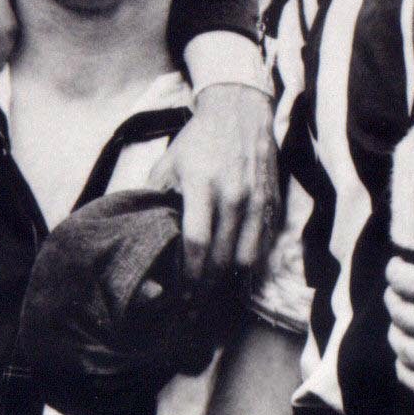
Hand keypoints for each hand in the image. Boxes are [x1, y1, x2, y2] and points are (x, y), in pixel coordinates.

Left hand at [150, 82, 278, 285]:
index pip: (197, 243)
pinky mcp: (271, 200)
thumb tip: (142, 231)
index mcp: (203, 186)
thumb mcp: (168, 163)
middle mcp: (233, 195)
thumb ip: (155, 197)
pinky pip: (264, 243)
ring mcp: (256, 199)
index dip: (188, 275)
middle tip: (192, 304)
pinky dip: (249, 263)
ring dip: (229, 281)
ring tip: (212, 293)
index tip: (179, 293)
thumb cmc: (199, 139)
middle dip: (205, 287)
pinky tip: (234, 272)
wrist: (240, 110)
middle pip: (222, 257)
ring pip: (247, 256)